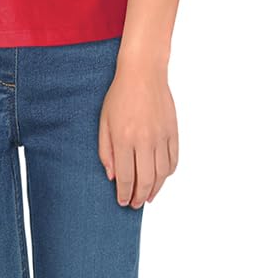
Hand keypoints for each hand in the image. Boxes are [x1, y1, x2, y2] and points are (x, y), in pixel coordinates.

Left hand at [98, 62, 178, 207]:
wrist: (143, 73)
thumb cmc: (120, 95)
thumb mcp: (103, 122)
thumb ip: (105, 151)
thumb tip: (112, 176)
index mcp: (124, 139)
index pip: (125, 176)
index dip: (124, 193)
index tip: (122, 201)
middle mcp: (144, 141)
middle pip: (145, 180)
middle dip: (139, 197)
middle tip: (135, 205)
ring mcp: (161, 137)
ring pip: (162, 174)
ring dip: (155, 190)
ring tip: (148, 197)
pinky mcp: (173, 132)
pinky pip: (173, 160)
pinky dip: (168, 174)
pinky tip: (161, 178)